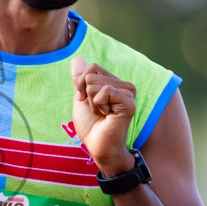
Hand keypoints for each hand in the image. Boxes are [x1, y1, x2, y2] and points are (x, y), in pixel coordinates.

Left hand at [70, 56, 136, 174]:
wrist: (98, 147)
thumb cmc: (92, 126)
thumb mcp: (81, 99)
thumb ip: (80, 79)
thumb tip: (77, 58)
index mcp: (116, 83)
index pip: (92, 67)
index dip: (81, 84)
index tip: (86, 101)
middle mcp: (125, 86)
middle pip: (92, 73)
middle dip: (85, 94)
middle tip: (96, 111)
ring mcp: (129, 94)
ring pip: (95, 82)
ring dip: (92, 102)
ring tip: (102, 114)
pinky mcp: (129, 103)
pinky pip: (105, 91)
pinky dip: (98, 104)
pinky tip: (107, 116)